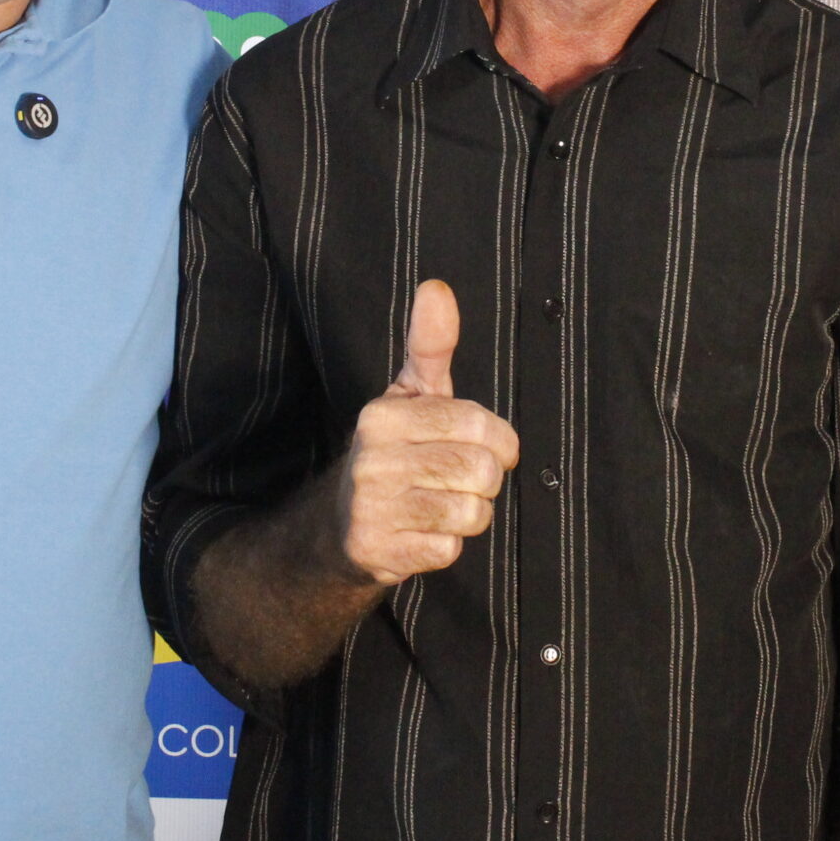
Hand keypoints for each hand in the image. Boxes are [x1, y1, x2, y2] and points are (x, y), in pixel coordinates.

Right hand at [334, 280, 518, 586]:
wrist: (340, 527)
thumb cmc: (393, 452)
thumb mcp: (410, 395)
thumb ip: (431, 345)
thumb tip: (437, 289)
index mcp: (385, 415)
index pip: (480, 427)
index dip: (499, 443)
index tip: (488, 447)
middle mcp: (373, 459)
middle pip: (481, 472)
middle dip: (485, 481)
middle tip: (460, 480)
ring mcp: (372, 507)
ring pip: (470, 512)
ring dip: (470, 513)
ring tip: (443, 504)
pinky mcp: (377, 551)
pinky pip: (449, 549)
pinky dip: (448, 545)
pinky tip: (424, 533)